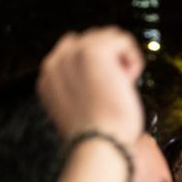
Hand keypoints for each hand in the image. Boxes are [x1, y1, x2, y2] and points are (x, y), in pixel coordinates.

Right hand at [36, 27, 144, 143]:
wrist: (100, 144)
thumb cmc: (99, 136)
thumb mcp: (79, 109)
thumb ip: (81, 87)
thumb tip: (102, 75)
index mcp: (49, 76)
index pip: (73, 48)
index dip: (98, 62)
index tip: (106, 85)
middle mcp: (57, 62)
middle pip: (92, 38)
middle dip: (110, 59)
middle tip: (114, 89)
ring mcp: (74, 54)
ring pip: (108, 36)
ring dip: (122, 59)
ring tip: (120, 85)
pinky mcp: (94, 52)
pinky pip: (124, 40)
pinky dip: (133, 60)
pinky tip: (127, 81)